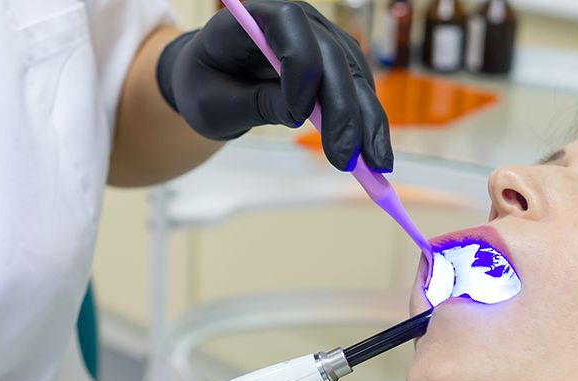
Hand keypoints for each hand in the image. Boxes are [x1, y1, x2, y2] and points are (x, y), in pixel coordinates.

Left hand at [155, 0, 392, 172]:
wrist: (212, 79)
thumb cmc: (204, 86)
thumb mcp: (213, 104)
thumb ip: (253, 104)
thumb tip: (299, 115)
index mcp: (253, 17)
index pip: (289, 26)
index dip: (300, 67)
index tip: (299, 117)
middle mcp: (295, 19)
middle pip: (330, 55)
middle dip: (343, 109)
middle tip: (346, 159)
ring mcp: (320, 36)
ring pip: (354, 73)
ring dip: (367, 119)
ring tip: (373, 165)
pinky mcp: (335, 59)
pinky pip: (359, 85)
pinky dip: (367, 118)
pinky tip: (371, 151)